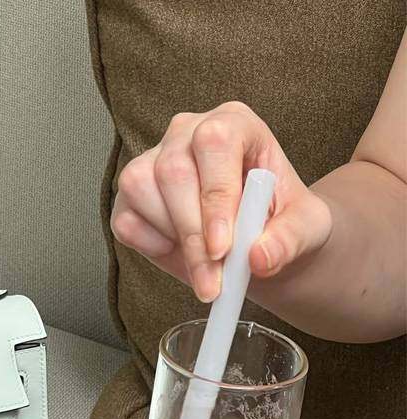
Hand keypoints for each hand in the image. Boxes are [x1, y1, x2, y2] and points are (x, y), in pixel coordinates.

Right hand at [110, 102, 331, 301]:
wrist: (258, 242)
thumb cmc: (282, 223)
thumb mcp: (305, 230)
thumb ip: (289, 240)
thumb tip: (259, 258)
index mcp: (233, 125)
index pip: (214, 143)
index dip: (216, 197)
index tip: (224, 249)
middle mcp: (187, 134)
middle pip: (173, 171)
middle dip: (192, 235)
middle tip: (213, 281)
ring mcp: (152, 162)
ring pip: (140, 190)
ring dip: (172, 240)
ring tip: (204, 268)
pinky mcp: (130, 197)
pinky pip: (125, 220)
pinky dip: (149, 245)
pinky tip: (178, 252)